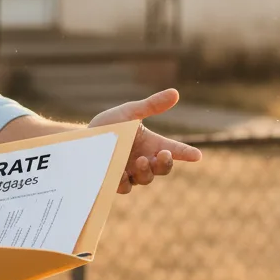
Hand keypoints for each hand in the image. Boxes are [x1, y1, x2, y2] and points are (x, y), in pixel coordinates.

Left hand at [87, 89, 202, 193]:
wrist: (82, 138)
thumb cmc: (109, 125)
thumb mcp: (130, 113)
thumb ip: (152, 105)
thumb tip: (175, 93)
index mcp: (152, 144)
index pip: (175, 150)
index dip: (186, 153)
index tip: (196, 155)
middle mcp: (144, 159)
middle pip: (163, 168)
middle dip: (166, 163)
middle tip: (162, 155)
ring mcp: (130, 172)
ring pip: (145, 178)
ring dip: (146, 171)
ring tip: (140, 160)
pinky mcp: (115, 180)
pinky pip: (125, 187)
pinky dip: (125, 181)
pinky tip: (122, 173)